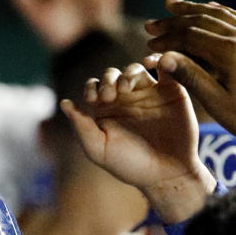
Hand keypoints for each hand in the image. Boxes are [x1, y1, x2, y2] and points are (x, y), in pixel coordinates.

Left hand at [60, 62, 213, 222]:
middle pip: (113, 75)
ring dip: (127, 73)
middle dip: (108, 80)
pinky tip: (149, 63)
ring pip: (135, 70)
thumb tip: (63, 103)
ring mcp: (149, 94)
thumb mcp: (99, 149)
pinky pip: (166, 68)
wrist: (167, 175)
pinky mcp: (172, 91)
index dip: (92, 87)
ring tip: (125, 88)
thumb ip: (81, 126)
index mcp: (107, 111)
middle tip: (109, 96)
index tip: (94, 99)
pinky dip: (159, 59)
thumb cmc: (131, 166)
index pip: (94, 86)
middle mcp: (127, 99)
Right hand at [145, 0, 235, 159]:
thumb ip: (191, 77)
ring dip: (194, 9)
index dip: (166, 39)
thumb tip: (164, 57)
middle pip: (202, 20)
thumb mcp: (218, 103)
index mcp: (230, 51)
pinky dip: (219, 10)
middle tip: (151, 23)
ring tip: (174, 6)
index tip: (148, 43)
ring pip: (219, 14)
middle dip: (174, 21)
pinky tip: (211, 8)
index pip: (190, 35)